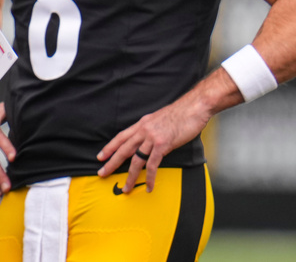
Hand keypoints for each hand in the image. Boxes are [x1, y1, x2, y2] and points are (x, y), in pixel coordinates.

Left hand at [96, 90, 214, 193]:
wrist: (194, 107)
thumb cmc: (180, 113)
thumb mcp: (158, 119)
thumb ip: (150, 129)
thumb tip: (146, 139)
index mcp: (142, 123)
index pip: (121, 137)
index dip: (109, 147)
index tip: (101, 156)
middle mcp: (144, 130)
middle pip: (123, 149)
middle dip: (112, 163)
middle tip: (102, 173)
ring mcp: (152, 137)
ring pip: (136, 160)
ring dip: (130, 176)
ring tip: (126, 187)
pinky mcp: (163, 145)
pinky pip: (153, 164)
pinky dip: (150, 177)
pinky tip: (149, 186)